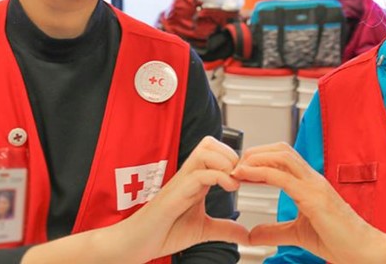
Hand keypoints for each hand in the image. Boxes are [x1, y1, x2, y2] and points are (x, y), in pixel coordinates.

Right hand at [114, 136, 248, 261]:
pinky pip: (198, 174)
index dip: (234, 158)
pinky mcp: (175, 194)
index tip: (246, 176)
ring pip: (204, 151)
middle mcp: (189, 176)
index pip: (215, 151)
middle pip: (209, 143)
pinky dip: (218, 177)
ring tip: (234, 181)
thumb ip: (224, 229)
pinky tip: (229, 188)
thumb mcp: (203, 229)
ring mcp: (181, 182)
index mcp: (196, 180)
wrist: (138, 243)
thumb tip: (245, 233)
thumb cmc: (165, 232)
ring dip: (225, 162)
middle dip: (231, 154)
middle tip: (241, 176)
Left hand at [233, 143, 385, 263]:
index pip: (283, 158)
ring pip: (282, 156)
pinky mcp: (314, 198)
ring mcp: (315, 186)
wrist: (364, 252)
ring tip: (237, 167)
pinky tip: (245, 176)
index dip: (260, 158)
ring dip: (256, 158)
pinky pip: (283, 177)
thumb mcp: (298, 234)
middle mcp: (313, 179)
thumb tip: (252, 234)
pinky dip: (261, 173)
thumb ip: (275, 232)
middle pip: (281, 149)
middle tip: (235, 164)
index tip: (241, 168)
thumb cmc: (339, 241)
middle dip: (256, 152)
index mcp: (310, 184)